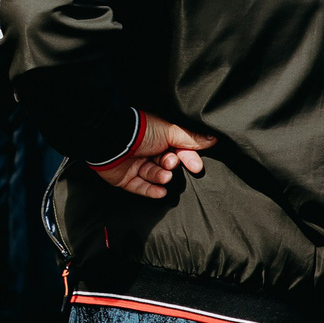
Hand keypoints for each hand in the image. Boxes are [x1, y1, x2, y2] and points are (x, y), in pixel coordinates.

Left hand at [91, 112, 217, 199]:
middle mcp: (146, 150)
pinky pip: (141, 187)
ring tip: (164, 175)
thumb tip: (212, 139)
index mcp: (157, 137)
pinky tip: (160, 191)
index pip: (177, 150)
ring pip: (154, 175)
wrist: (111, 139)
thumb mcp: (170, 131)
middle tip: (172, 164)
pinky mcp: (125, 178)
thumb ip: (190, 138)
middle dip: (171, 166)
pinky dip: (151, 190)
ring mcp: (135, 164)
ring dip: (161, 177)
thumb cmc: (139, 131)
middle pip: (166, 163)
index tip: (196, 166)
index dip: (187, 158)